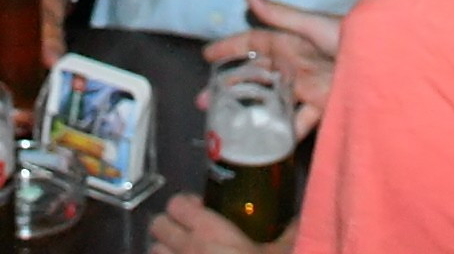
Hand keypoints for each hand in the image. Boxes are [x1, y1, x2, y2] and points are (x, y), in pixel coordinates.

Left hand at [153, 194, 281, 251]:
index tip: (201, 210)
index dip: (186, 205)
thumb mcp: (282, 252)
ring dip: (165, 253)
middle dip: (169, 227)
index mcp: (209, 231)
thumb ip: (289, 233)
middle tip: (189, 233)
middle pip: (157, 225)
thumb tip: (298, 220)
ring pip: (154, 253)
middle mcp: (186, 249)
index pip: (176, 204)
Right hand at [201, 0, 340, 137]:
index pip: (251, 44)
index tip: (206, 58)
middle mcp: (293, 65)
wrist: (386, 63)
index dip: (229, 49)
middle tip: (203, 102)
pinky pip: (298, 122)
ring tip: (228, 128)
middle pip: (255, 77)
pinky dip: (284, 133)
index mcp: (289, 42)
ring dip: (250, 114)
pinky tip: (268, 145)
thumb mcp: (313, 25)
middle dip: (229, 88)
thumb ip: (280, 14)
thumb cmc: (351, 37)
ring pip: (270, 102)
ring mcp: (306, 87)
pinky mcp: (322, 107)